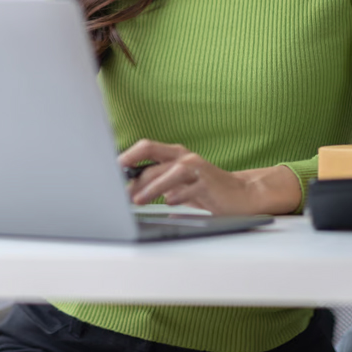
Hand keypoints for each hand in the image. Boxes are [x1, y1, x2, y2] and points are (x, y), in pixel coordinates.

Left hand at [118, 139, 301, 215]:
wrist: (240, 195)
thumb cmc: (204, 188)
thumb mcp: (177, 184)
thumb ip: (156, 182)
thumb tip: (127, 190)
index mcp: (174, 154)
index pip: (145, 147)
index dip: (127, 156)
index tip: (111, 169)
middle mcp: (184, 157)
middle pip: (153, 159)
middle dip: (134, 176)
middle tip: (119, 191)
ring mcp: (197, 168)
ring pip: (169, 172)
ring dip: (151, 187)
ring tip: (137, 200)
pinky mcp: (208, 182)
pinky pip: (189, 188)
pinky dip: (176, 196)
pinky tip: (167, 203)